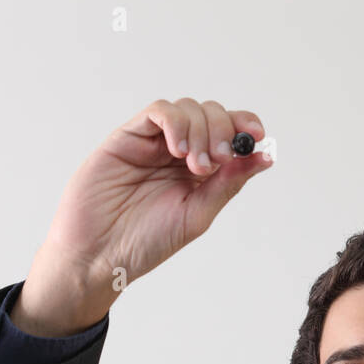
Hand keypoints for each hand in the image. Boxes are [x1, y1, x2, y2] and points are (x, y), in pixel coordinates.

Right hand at [18, 98, 273, 334]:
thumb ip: (228, 185)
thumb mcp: (197, 215)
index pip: (231, 135)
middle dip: (223, 132)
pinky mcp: (129, 137)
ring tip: (194, 165)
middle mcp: (180, 153)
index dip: (246, 126)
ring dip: (200, 130)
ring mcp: (154, 143)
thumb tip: (264, 157)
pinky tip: (176, 150)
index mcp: (201, 172)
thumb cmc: (145, 242)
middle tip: (218, 161)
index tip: (257, 135)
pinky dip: (175, 122)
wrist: (100, 254)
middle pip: (213, 115)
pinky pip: (158, 112)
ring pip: (188, 108)